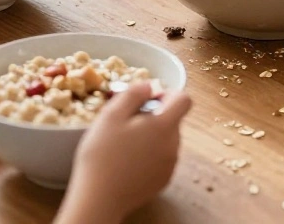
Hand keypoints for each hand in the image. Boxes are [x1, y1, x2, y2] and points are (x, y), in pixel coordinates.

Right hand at [60, 85, 191, 223]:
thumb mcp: (111, 115)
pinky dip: (150, 155)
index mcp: (164, 126)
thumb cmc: (102, 154)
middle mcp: (174, 145)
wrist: (99, 198)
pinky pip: (161, 159)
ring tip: (124, 145)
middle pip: (173, 120)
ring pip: (166, 139)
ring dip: (151, 136)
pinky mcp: (163, 180)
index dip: (169, 94)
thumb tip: (150, 85)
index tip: (149, 99)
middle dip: (154, 116)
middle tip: (127, 124)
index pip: (184, 99)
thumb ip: (134, 93)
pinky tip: (128, 162)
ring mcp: (170, 165)